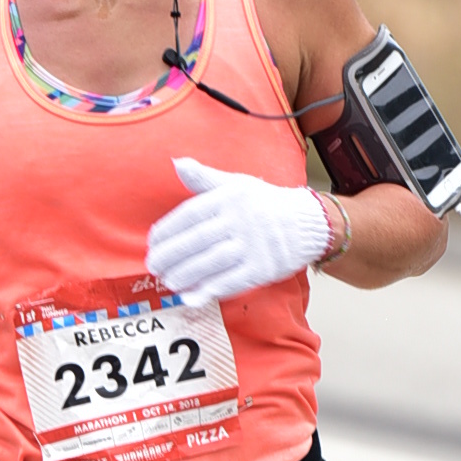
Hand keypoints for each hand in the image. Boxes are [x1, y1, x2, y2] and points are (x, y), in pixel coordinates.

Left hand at [147, 157, 331, 300]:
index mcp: (230, 197)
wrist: (307, 223)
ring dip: (185, 275)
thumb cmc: (266, 203)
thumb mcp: (237, 183)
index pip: (189, 215)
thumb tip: (177, 163)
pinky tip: (191, 297)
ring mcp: (252, 246)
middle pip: (196, 241)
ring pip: (210, 263)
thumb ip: (204, 178)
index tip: (153, 242)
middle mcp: (240, 220)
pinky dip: (208, 291)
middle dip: (170, 256)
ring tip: (168, 281)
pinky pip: (229, 282)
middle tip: (153, 266)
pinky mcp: (261, 269)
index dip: (167, 230)